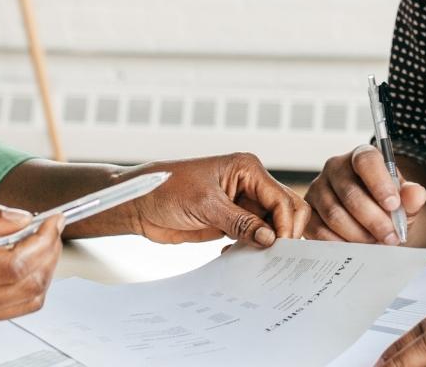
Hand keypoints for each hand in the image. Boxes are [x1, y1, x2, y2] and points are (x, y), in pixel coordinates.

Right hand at [0, 197, 63, 333]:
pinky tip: (16, 258)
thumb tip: (20, 218)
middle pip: (25, 289)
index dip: (42, 242)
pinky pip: (5, 310)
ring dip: (41, 272)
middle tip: (51, 227)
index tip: (52, 219)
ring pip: (22, 305)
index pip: (12, 267)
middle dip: (49, 255)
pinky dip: (22, 285)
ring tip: (38, 241)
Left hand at [106, 152, 311, 246]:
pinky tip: (232, 252)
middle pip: (285, 211)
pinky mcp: (231, 221)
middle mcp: (249, 185)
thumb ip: (240, 222)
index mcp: (247, 169)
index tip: (278, 247)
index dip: (284, 224)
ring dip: (266, 243)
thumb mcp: (205, 205)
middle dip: (283, 233)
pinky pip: (253, 237)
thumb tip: (269, 239)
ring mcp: (241, 204)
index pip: (281, 199)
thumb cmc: (166, 188)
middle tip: (273, 255)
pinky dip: (251, 248)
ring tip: (253, 257)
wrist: (140, 204)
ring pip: (271, 226)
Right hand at [305, 144, 425, 245]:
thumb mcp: (404, 201)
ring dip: (358, 234)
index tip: (393, 205)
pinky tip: (356, 249)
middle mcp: (335, 167)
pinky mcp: (308, 211)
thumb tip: (416, 194)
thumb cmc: (386, 205)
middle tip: (391, 237)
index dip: (379, 183)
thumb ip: (412, 197)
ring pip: (334, 214)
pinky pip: (319, 230)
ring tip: (376, 244)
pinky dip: (340, 243)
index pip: (366, 160)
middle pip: (350, 193)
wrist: (369, 219)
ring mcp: (318, 188)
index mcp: (361, 156)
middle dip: (374, 220)